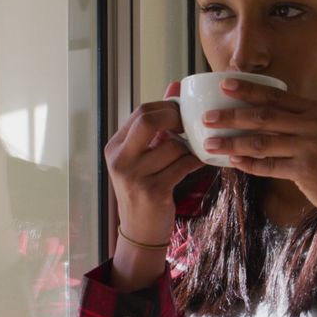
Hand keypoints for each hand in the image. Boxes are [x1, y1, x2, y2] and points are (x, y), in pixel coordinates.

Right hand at [104, 81, 204, 245]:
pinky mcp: (152, 191)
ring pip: (172, 146)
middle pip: (149, 121)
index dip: (167, 107)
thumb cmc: (146, 188)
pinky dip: (196, 162)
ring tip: (196, 150)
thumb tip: (176, 85)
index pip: (141, 112)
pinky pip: (183, 166)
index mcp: (115, 146)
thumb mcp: (145, 155)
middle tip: (192, 125)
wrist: (140, 232)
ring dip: (190, 147)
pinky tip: (200, 163)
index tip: (185, 112)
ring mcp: (134, 176)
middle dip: (177, 118)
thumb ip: (158, 123)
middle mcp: (120, 159)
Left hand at [201, 78, 316, 228]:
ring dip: (232, 143)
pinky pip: (269, 166)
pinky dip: (248, 165)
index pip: (277, 96)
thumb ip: (298, 121)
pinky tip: (232, 163)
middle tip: (208, 117)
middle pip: (265, 117)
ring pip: (262, 142)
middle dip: (232, 116)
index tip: (225, 84)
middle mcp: (316, 125)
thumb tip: (257, 114)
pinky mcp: (306, 171)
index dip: (249, 89)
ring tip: (210, 143)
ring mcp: (311, 148)